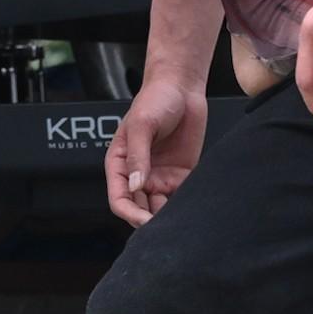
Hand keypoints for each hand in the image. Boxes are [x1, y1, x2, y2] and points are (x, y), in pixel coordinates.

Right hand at [106, 81, 211, 229]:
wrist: (182, 87)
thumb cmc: (155, 99)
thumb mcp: (142, 125)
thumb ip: (138, 156)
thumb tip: (135, 186)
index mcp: (120, 164)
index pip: (119, 199)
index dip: (129, 214)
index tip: (144, 221)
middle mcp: (139, 175)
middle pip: (139, 209)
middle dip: (150, 220)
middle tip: (166, 226)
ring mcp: (160, 176)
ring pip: (160, 208)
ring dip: (168, 216)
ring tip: (181, 219)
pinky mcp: (180, 175)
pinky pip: (180, 197)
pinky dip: (185, 205)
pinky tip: (193, 207)